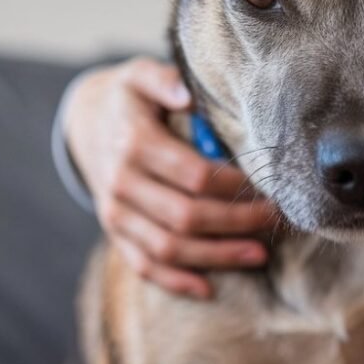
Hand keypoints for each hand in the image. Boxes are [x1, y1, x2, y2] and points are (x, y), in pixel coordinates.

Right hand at [63, 57, 279, 298]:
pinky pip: (143, 264)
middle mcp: (121, 183)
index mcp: (134, 144)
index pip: (194, 175)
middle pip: (186, 216)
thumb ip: (164, 80)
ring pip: (168, 247)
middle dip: (237, 222)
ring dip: (216, 256)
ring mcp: (114, 213)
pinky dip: (175, 280)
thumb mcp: (140, 75)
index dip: (235, 187)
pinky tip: (209, 288)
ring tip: (259, 254)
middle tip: (276, 221)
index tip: (269, 187)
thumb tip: (188, 94)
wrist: (87, 123)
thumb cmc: (130, 99)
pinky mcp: (114, 232)